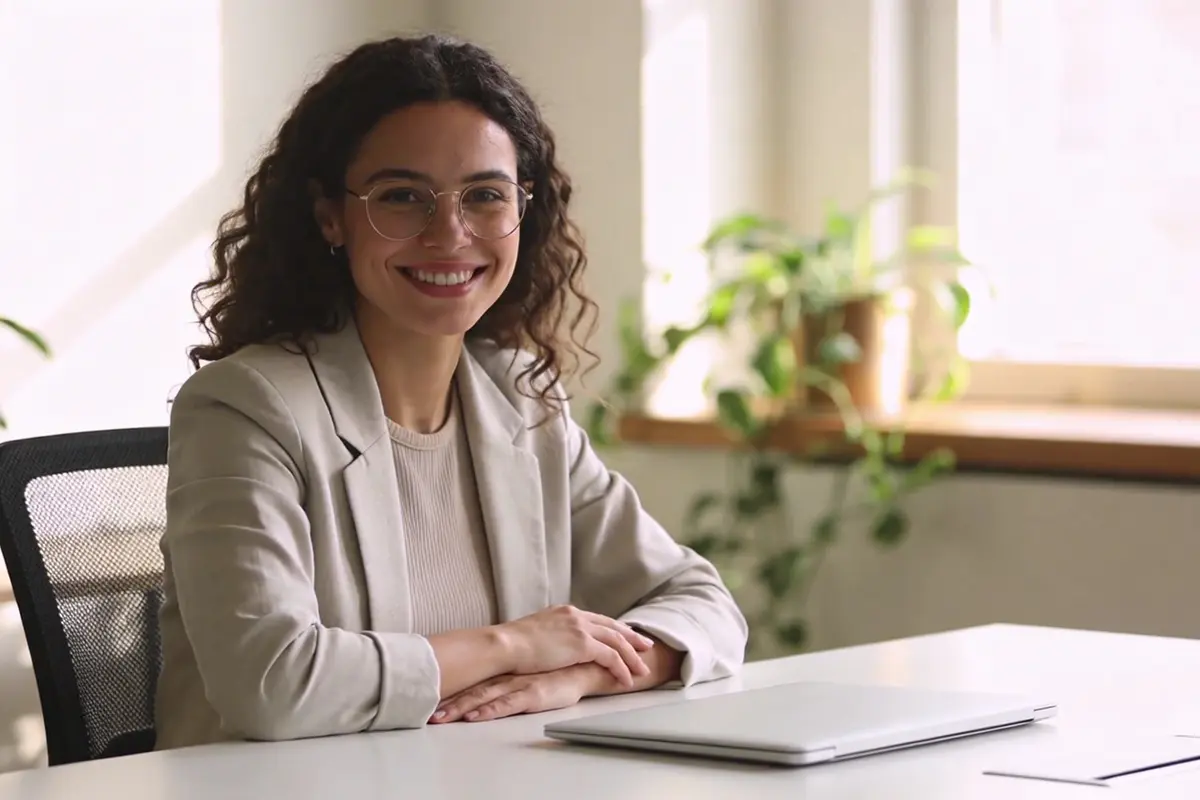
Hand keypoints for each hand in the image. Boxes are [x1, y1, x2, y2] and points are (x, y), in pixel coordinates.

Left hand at [431, 666, 600, 723]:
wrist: (588, 669)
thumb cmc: (562, 673)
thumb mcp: (533, 675)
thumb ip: (515, 679)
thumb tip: (496, 687)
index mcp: (506, 674)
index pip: (473, 683)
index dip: (452, 692)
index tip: (429, 701)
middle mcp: (508, 679)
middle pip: (472, 691)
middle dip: (449, 704)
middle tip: (428, 715)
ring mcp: (519, 686)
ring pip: (482, 698)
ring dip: (459, 709)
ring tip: (439, 718)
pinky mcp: (533, 695)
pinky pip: (506, 705)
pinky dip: (488, 712)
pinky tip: (473, 718)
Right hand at [498, 604, 653, 687]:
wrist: (505, 645)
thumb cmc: (513, 645)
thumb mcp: (536, 632)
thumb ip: (551, 635)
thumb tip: (552, 646)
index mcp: (566, 612)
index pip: (597, 620)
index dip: (614, 629)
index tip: (626, 635)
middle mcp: (576, 616)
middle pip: (613, 627)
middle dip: (632, 637)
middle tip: (646, 646)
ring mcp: (581, 628)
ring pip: (617, 641)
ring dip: (632, 656)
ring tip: (642, 669)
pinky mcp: (583, 644)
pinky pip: (611, 656)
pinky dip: (621, 668)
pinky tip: (626, 679)